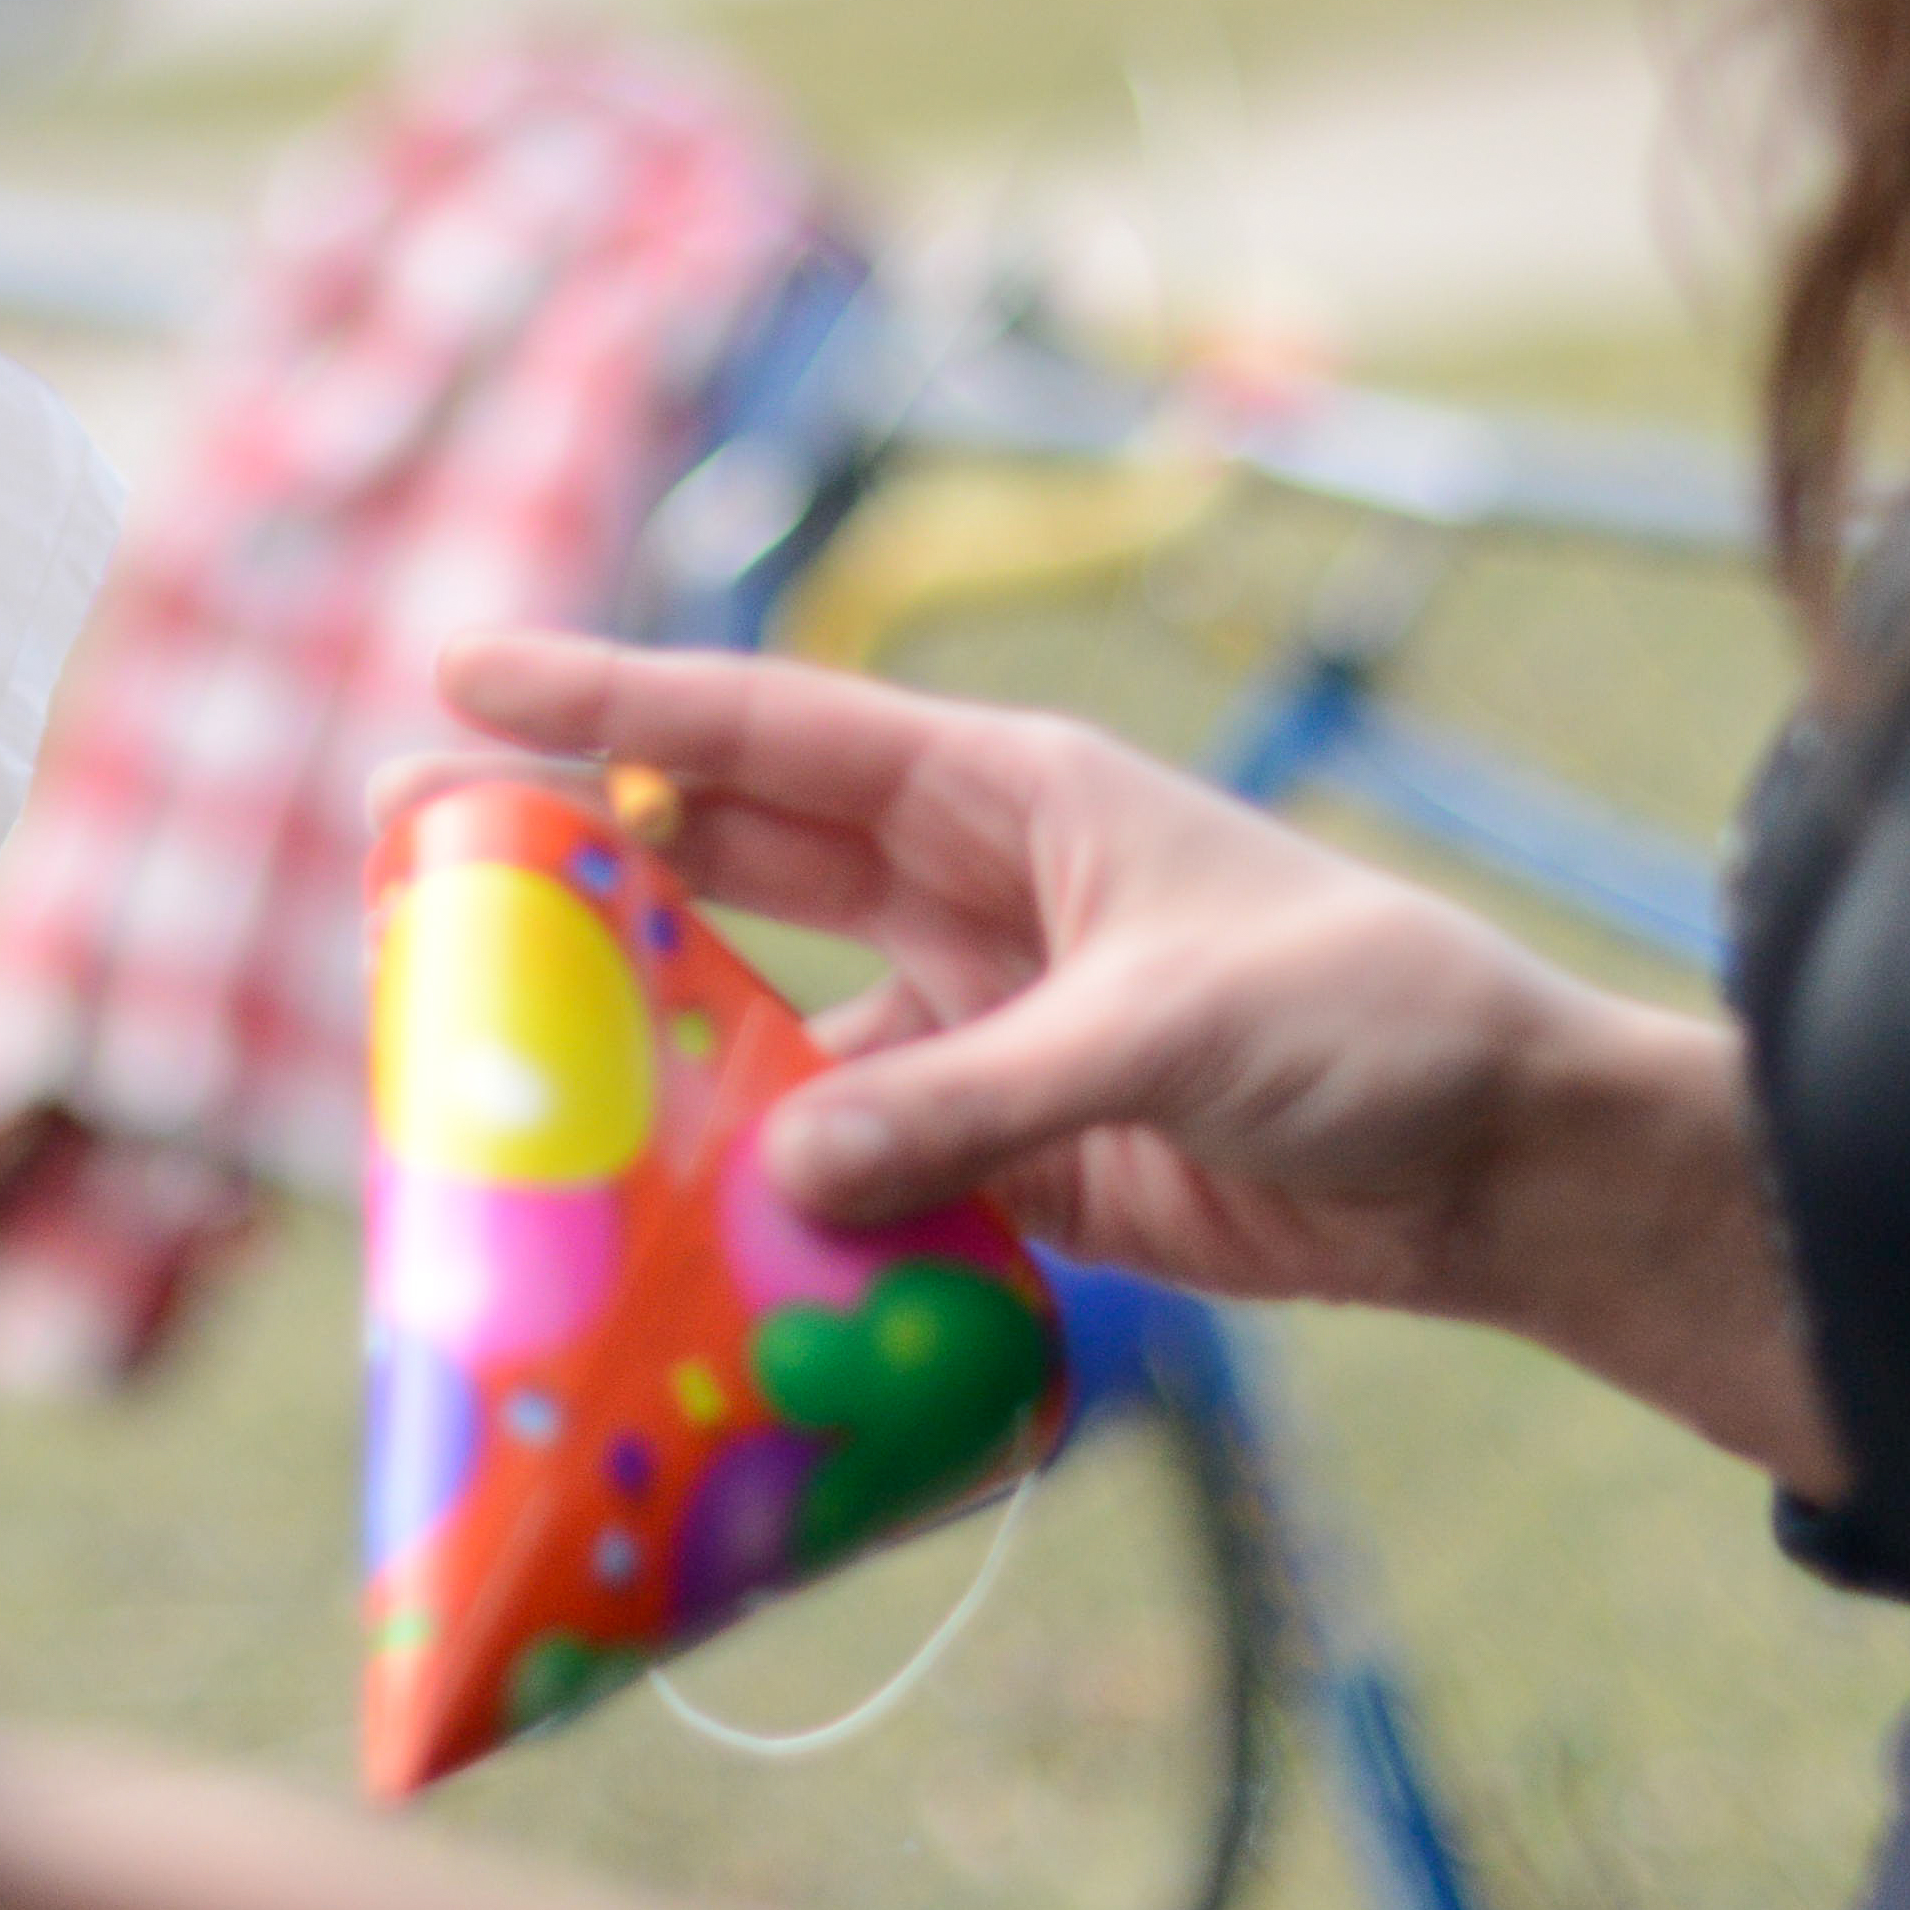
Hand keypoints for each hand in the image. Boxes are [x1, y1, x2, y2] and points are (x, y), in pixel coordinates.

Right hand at [432, 629, 1838, 1484]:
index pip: (765, 726)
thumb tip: (778, 1168)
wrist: (1499, 1166)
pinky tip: (674, 1232)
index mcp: (1000, 792)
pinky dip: (762, 1197)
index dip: (610, 698)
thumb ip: (969, 1098)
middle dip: (581, 847)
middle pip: (730, 851)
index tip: (460, 677)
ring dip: (661, 1047)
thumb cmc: (1369, 1022)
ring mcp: (971, 1020)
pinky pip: (840, 1160)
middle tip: (410, 854)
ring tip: (514, 1076)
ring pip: (766, 1020)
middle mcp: (964, 889)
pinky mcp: (997, 1149)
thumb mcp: (1168, 1034)